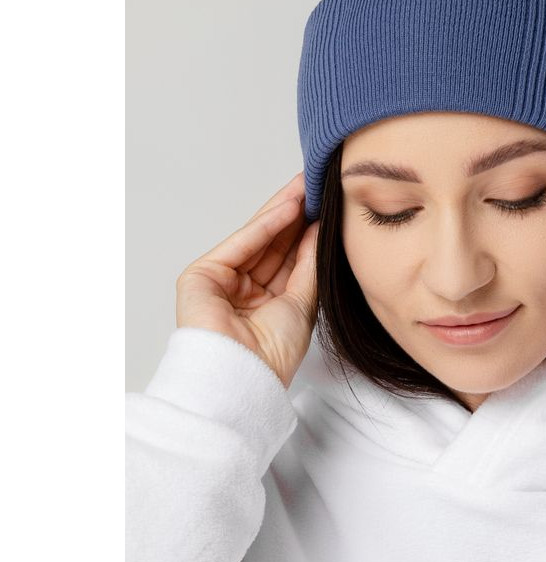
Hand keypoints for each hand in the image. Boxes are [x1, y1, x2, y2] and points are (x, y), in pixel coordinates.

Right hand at [175, 171, 319, 388]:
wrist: (246, 377)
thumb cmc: (273, 354)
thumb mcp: (303, 302)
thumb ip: (309, 263)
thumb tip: (321, 229)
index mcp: (266, 301)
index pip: (288, 257)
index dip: (306, 231)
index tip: (326, 205)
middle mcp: (243, 290)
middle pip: (273, 243)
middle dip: (295, 214)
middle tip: (316, 184)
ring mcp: (222, 282)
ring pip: (257, 239)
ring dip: (283, 211)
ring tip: (307, 186)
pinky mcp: (202, 275)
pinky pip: (241, 244)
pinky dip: (266, 225)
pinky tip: (289, 206)